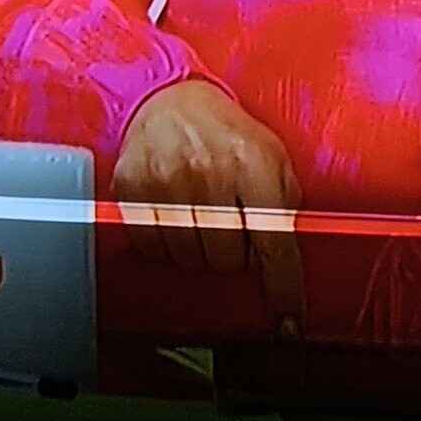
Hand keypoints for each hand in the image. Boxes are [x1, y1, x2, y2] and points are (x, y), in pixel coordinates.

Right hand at [111, 79, 304, 338]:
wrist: (170, 98)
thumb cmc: (227, 132)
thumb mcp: (272, 156)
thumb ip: (284, 205)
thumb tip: (284, 262)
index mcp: (254, 163)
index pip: (273, 243)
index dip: (283, 288)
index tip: (288, 323)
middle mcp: (210, 172)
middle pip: (227, 261)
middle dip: (235, 255)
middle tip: (231, 225)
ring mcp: (166, 181)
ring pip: (189, 260)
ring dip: (200, 250)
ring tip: (202, 214)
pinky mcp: (132, 188)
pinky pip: (152, 249)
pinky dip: (165, 244)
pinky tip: (174, 214)